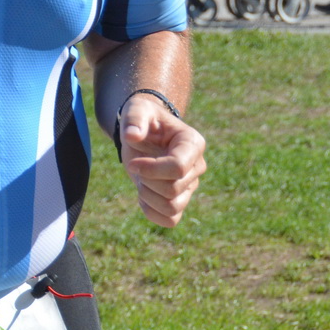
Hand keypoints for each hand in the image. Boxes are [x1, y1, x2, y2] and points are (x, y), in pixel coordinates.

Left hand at [119, 94, 206, 226]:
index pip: (177, 168)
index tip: (132, 163)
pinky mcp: (181, 200)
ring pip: (172, 208)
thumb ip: (134, 119)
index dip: (151, 170)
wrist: (145, 132)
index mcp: (192, 144)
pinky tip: (143, 195)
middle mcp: (197, 167)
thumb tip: (132, 136)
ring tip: (140, 180)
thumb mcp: (137, 110)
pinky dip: (152, 212)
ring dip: (147, 197)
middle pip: (173, 189)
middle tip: (135, 166)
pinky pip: (170, 220)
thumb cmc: (144, 119)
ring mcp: (190, 186)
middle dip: (146, 181)